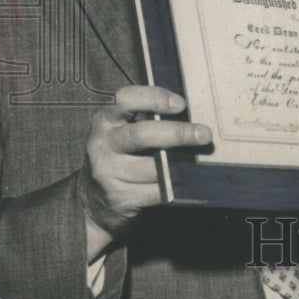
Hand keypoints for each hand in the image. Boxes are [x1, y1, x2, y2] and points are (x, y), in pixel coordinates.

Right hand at [80, 85, 211, 258]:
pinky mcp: (119, 198)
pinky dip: (175, 185)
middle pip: (141, 135)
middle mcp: (102, 144)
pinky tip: (189, 180)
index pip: (125, 100)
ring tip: (201, 157)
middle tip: (204, 134)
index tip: (181, 104)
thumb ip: (149, 118)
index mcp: (106, 120)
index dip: (154, 98)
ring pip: (152, 167)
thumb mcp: (124, 131)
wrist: (94, 200)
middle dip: (177, 133)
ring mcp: (108, 173)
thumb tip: (194, 112)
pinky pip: (156, 191)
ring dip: (181, 163)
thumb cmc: (122, 154)